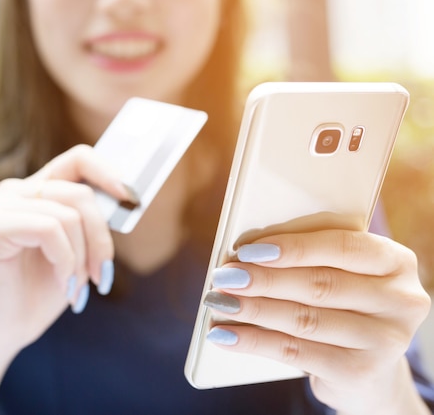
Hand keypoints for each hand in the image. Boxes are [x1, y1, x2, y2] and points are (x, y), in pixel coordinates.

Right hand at [0, 145, 134, 358]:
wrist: (2, 332)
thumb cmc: (39, 292)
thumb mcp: (77, 251)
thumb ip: (91, 222)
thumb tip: (125, 199)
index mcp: (36, 191)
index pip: (78, 159)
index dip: (109, 172)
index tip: (131, 200)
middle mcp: (14, 191)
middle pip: (80, 193)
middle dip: (100, 238)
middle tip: (103, 275)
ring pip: (68, 214)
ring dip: (82, 258)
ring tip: (75, 286)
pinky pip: (49, 229)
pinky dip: (64, 261)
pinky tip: (60, 282)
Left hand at [204, 230, 431, 413]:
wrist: (368, 369)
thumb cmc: (343, 306)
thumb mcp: (341, 276)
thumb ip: (309, 260)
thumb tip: (245, 253)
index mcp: (395, 262)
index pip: (342, 246)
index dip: (293, 247)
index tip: (248, 249)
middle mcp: (401, 300)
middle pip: (319, 284)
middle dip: (264, 279)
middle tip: (224, 275)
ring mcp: (385, 341)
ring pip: (304, 319)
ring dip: (253, 309)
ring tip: (218, 301)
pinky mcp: (359, 372)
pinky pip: (296, 352)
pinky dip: (254, 342)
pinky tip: (225, 335)